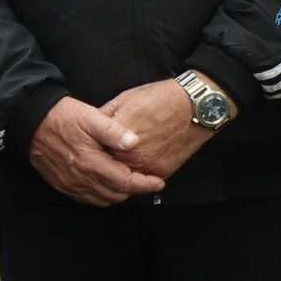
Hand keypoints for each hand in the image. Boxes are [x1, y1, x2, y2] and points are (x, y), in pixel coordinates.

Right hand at [27, 98, 165, 206]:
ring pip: (102, 200)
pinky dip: (101, 196)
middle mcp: (81, 178)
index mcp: (91, 162)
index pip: (126, 182)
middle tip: (146, 180)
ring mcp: (70, 184)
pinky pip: (87, 199)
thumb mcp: (91, 117)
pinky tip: (107, 185)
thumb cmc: (62, 117)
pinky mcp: (61, 184)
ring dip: (119, 194)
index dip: (145, 184)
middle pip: (116, 195)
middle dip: (134, 190)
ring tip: (129, 183)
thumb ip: (113, 131)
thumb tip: (134, 142)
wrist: (31, 122)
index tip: (158, 182)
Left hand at [99, 79, 215, 183]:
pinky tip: (133, 166)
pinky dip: (136, 176)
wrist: (194, 107)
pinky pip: (142, 181)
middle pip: (106, 168)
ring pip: (123, 178)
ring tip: (115, 162)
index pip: (94, 151)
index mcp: (117, 137)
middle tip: (99, 158)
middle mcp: (131, 156)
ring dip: (117, 173)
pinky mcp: (161, 172)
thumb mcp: (124, 100)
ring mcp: (147, 166)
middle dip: (101, 163)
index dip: (90, 149)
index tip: (87, 148)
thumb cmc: (160, 100)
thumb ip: (104, 118)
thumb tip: (89, 128)